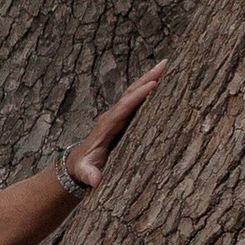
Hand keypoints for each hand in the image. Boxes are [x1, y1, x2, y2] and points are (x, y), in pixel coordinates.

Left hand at [66, 60, 163, 190]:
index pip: (123, 108)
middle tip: (165, 64)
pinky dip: (149, 89)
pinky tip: (162, 81)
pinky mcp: (123, 119)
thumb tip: (96, 180)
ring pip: (135, 93)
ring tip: (167, 65)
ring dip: (150, 79)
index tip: (153, 85)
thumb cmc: (83, 169)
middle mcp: (112, 116)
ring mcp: (118, 115)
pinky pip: (137, 100)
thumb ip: (90, 176)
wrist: (77, 165)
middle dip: (147, 79)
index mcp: (106, 126)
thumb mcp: (85, 173)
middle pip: (131, 93)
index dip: (138, 97)